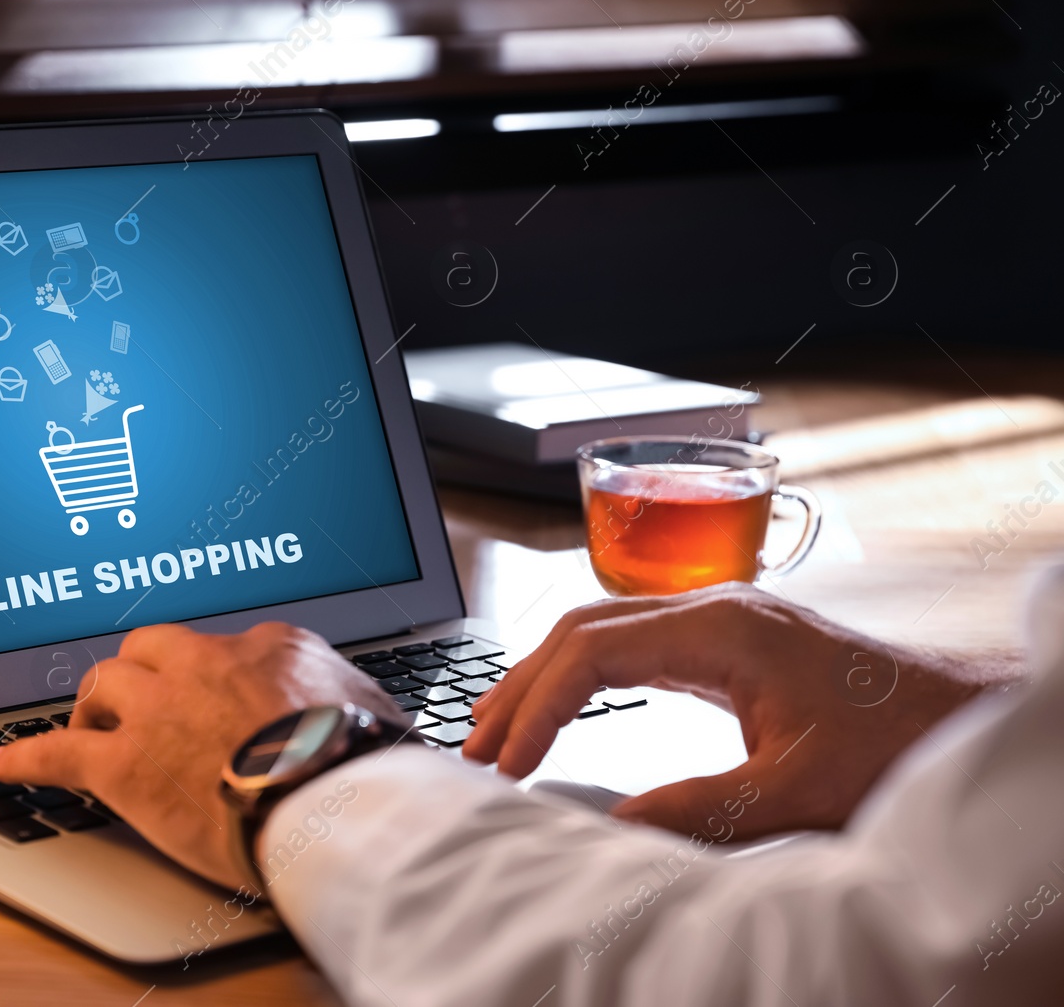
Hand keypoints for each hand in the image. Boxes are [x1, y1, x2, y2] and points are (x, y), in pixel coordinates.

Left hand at [0, 621, 398, 888]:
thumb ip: (347, 695)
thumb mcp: (372, 706)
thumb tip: (361, 709)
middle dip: (138, 673)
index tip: (208, 694)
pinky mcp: (124, 765)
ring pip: (103, 685)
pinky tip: (4, 767)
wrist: (333, 802)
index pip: (221, 647)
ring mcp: (158, 711)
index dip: (208, 675)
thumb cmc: (363, 763)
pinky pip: (58, 752)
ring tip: (89, 727)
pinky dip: (27, 758)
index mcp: (267, 646)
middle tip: (137, 701)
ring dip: (94, 706)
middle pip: (148, 648)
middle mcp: (203, 664)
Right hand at [463, 584, 1018, 838]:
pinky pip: (630, 640)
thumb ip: (699, 807)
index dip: (538, 706)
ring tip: (499, 729)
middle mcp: (712, 608)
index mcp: (722, 629)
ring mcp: (718, 618)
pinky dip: (582, 674)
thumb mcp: (796, 791)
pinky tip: (564, 705)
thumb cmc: (893, 744)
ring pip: (599, 627)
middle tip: (478, 747)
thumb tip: (612, 826)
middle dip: (521, 687)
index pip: (592, 650)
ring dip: (544, 675)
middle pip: (581, 627)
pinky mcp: (726, 639)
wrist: (957, 717)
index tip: (506, 760)